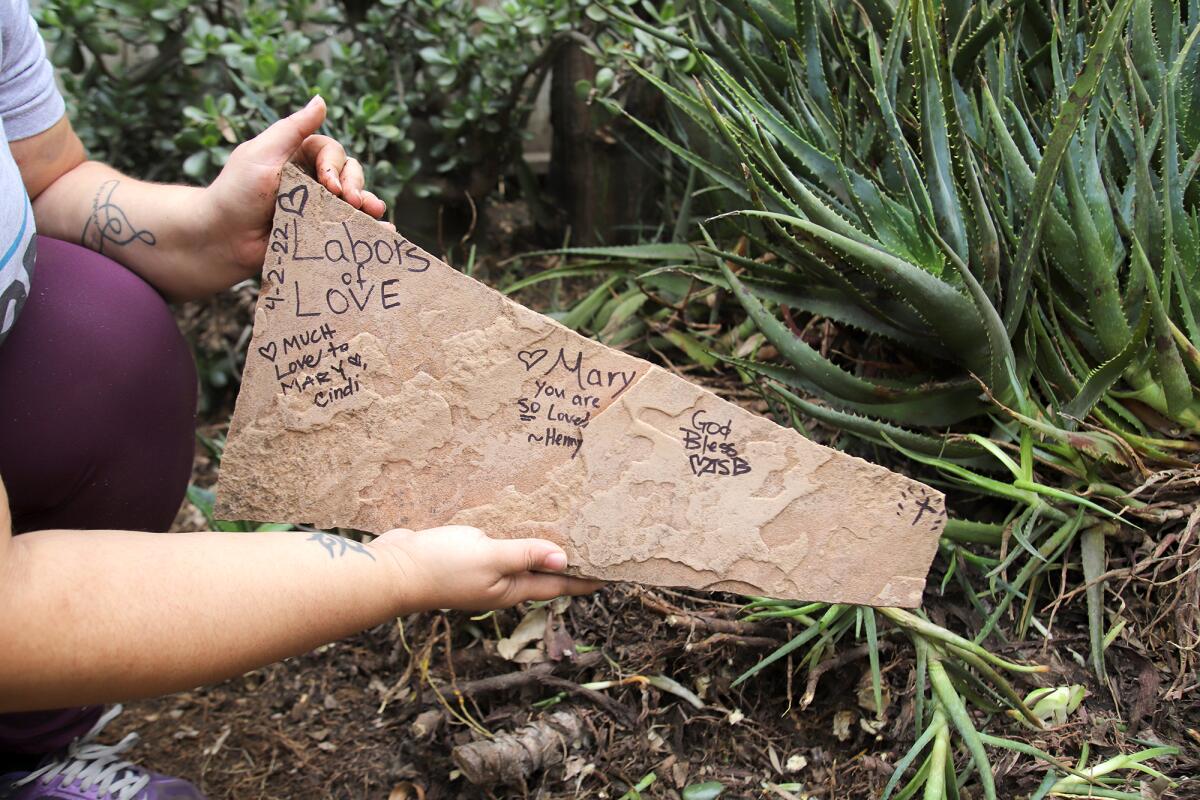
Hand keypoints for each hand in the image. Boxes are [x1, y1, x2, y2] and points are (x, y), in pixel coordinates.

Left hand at [203, 95, 388, 283]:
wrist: (223, 240)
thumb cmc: (236, 193)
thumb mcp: (263, 153)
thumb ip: (293, 127)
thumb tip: (322, 99)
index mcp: (299, 157)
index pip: (333, 153)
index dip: (335, 167)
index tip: (329, 184)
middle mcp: (312, 181)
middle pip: (350, 175)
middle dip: (355, 185)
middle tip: (350, 201)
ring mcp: (318, 210)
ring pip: (355, 202)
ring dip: (369, 204)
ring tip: (375, 214)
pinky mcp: (320, 235)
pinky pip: (350, 229)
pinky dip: (370, 229)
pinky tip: (383, 232)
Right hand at [376, 525, 603, 611]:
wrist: (392, 568)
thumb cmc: (441, 567)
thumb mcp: (489, 557)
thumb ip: (525, 555)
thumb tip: (563, 558)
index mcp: (511, 589)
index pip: (558, 585)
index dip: (585, 579)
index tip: (612, 574)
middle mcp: (501, 582)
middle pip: (543, 572)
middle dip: (569, 561)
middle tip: (596, 543)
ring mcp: (482, 569)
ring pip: (521, 556)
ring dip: (542, 545)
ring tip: (567, 527)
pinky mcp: (466, 553)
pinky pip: (499, 543)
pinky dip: (514, 533)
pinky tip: (519, 516)